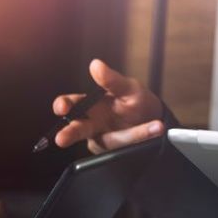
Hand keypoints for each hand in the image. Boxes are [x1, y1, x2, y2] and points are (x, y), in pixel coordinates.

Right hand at [50, 59, 164, 153]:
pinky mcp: (120, 152)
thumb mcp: (128, 88)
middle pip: (77, 130)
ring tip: (145, 128)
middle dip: (69, 134)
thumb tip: (95, 65)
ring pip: (106, 142)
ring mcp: (106, 141)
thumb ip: (112, 80)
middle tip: (61, 139)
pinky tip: (156, 128)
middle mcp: (94, 125)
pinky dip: (144, 135)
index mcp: (92, 106)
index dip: (64, 106)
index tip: (61, 108)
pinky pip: (130, 145)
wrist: (156, 121)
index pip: (71, 105)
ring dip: (122, 137)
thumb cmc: (136, 102)